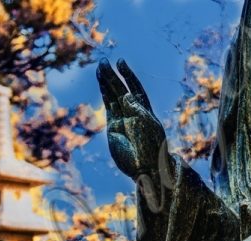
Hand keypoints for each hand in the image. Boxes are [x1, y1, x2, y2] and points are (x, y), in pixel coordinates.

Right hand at [96, 58, 168, 180]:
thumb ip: (136, 109)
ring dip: (106, 84)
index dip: (128, 76)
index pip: (135, 88)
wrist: (145, 167)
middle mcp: (132, 114)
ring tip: (99, 69)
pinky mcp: (113, 129)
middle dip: (112, 77)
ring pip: (113, 98)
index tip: (120, 62)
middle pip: (121, 91)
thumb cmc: (151, 147)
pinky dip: (105, 97)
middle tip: (103, 62)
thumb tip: (127, 94)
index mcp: (144, 111)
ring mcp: (122, 121)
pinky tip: (101, 87)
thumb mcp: (146, 125)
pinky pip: (108, 110)